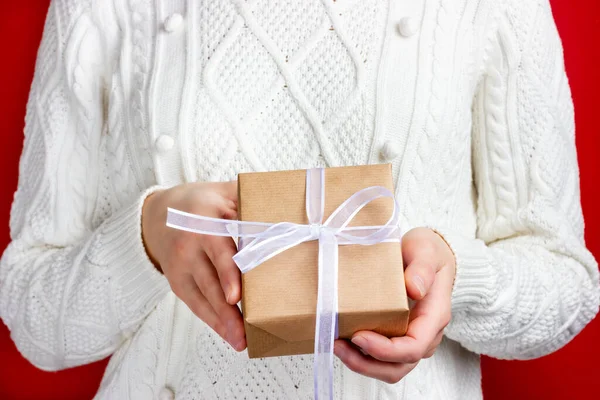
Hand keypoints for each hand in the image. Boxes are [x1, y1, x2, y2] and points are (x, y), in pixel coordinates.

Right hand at [141, 181, 245, 350]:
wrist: (158, 213)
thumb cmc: (201, 203)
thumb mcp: (223, 192)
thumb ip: (247, 198)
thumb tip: (285, 203)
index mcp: (203, 222)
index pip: (218, 250)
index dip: (228, 273)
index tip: (236, 295)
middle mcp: (188, 247)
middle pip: (210, 282)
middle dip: (227, 309)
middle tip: (244, 330)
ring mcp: (180, 268)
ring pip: (203, 298)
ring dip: (222, 322)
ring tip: (240, 341)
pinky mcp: (177, 284)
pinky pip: (196, 305)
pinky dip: (212, 322)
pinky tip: (228, 335)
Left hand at [333, 227, 455, 382]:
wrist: (430, 254)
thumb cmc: (428, 251)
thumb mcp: (426, 250)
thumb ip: (422, 268)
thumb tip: (414, 289)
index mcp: (434, 316)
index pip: (413, 347)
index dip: (385, 350)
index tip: (358, 336)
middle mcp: (425, 334)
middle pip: (399, 366)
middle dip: (366, 364)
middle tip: (338, 345)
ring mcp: (412, 337)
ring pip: (389, 367)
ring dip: (361, 363)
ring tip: (336, 345)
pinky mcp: (398, 335)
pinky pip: (381, 357)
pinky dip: (361, 354)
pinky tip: (342, 339)